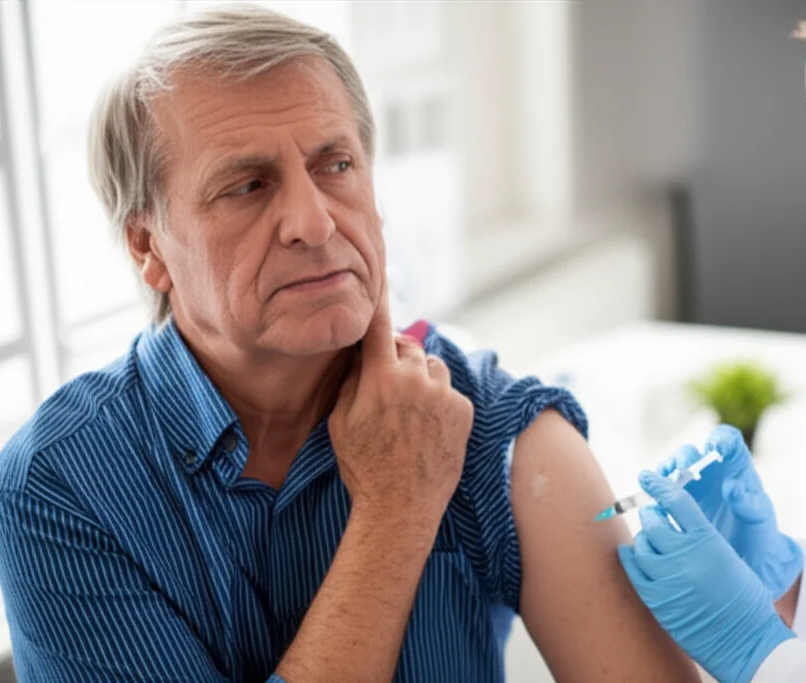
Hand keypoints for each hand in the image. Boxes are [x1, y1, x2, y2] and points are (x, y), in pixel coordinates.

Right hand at [329, 295, 473, 526]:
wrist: (401, 507)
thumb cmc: (363, 465)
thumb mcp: (340, 420)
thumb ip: (353, 379)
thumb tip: (363, 352)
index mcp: (381, 378)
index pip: (377, 326)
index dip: (377, 299)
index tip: (378, 274)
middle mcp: (417, 379)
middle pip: (407, 346)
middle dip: (395, 357)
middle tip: (385, 385)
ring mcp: (444, 395)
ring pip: (431, 366)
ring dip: (420, 377)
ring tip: (406, 411)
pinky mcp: (464, 410)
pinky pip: (448, 391)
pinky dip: (438, 400)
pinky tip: (425, 427)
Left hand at [618, 471, 793, 682]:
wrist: (744, 640)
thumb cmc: (743, 598)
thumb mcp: (728, 557)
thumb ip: (701, 537)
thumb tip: (675, 520)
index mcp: (708, 540)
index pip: (676, 501)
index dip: (659, 485)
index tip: (647, 476)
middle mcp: (685, 556)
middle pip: (654, 522)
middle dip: (651, 515)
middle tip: (651, 514)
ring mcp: (667, 578)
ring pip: (641, 545)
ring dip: (642, 538)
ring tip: (648, 539)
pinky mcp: (656, 599)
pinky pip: (633, 570)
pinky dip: (629, 557)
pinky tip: (629, 552)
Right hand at [659, 425, 802, 598]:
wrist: (747, 559)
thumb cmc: (759, 534)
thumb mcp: (759, 519)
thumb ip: (748, 503)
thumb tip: (731, 487)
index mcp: (736, 467)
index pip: (726, 439)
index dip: (719, 439)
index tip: (715, 450)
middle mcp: (711, 471)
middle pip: (692, 452)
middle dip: (685, 457)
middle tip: (684, 470)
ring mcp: (692, 486)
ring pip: (673, 468)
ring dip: (666, 472)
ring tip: (665, 483)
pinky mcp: (676, 502)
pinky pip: (661, 490)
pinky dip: (656, 491)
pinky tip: (656, 500)